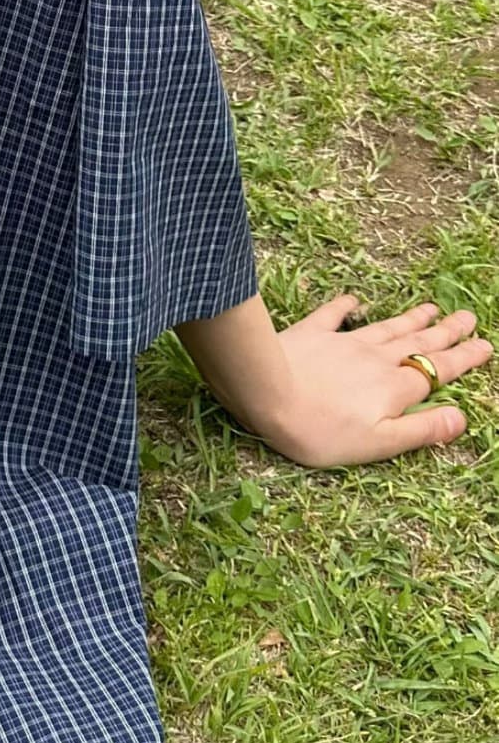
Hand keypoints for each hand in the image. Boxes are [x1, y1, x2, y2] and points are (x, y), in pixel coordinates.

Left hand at [247, 294, 491, 469]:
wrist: (266, 393)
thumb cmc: (321, 430)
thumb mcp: (380, 442)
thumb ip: (421, 430)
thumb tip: (461, 418)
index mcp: (395, 388)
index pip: (438, 370)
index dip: (464, 358)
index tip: (485, 344)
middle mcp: (376, 359)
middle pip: (419, 342)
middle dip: (446, 331)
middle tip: (468, 316)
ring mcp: (344, 342)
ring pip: (386, 327)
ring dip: (410, 318)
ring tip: (432, 308)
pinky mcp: (311, 333)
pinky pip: (332, 315)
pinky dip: (345, 306)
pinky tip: (354, 300)